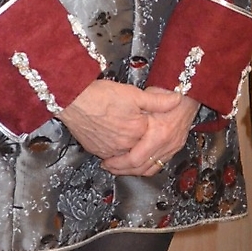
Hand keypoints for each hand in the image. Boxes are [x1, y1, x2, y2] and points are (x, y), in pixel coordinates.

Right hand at [59, 80, 181, 159]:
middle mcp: (125, 145)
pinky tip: (114, 142)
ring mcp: (109, 150)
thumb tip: (177, 100)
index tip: (155, 128)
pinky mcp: (96, 150)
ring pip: (125, 156)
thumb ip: (157, 100)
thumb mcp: (133, 94)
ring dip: (129, 154)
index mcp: (138, 131)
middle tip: (146, 143)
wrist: (74, 100)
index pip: (153, 137)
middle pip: (140, 150)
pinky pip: (110, 156)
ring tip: (132, 146)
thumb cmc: (101, 96)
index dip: (154, 131)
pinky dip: (114, 153)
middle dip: (144, 147)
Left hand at [103, 93, 198, 177]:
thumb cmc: (168, 91)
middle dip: (123, 170)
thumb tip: (115, 125)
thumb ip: (132, 115)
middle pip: (142, 168)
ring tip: (120, 168)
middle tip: (109, 167)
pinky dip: (146, 167)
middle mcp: (167, 144)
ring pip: (151, 169)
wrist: (189, 92)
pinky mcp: (175, 147)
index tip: (106, 161)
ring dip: (134, 171)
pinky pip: (159, 164)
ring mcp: (173, 147)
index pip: (135, 159)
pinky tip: (136, 164)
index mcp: (158, 134)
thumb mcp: (146, 99)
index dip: (118, 163)